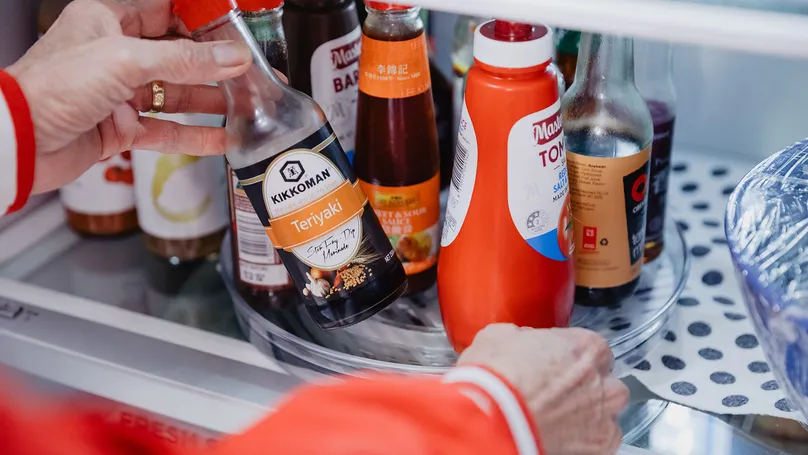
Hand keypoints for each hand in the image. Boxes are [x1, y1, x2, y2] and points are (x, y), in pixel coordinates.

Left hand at [6, 0, 252, 193]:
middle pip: (177, 55)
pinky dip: (193, 136)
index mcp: (107, 19)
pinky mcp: (120, 128)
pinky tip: (220, 139)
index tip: (235, 30)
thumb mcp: (125, 60)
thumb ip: (184, 59)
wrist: (18, 142)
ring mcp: (118, 93)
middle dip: (214, 65)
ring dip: (210, 100)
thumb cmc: (53, 87)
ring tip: (244, 105)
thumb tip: (232, 57)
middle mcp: (114, 54)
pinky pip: (165, 131)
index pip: (166, 11)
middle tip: (248, 72)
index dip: (202, 20)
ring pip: (175, 93)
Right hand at [458, 324, 628, 454]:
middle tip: (556, 391)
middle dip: (586, 385)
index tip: (555, 364)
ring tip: (558, 417)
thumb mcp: (499, 336)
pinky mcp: (600, 444)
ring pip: (608, 410)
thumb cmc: (496, 377)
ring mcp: (604, 413)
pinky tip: (560, 435)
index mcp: (584, 346)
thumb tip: (520, 341)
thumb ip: (522, 336)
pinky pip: (602, 440)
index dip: (571, 356)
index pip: (591, 347)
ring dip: (590, 412)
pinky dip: (586, 439)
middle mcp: (602, 378)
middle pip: (605, 379)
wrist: (492, 416)